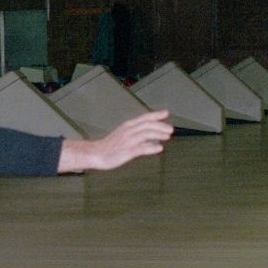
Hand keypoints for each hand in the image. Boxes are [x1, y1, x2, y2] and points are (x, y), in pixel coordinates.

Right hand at [58, 109, 173, 172]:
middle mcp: (128, 131)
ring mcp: (127, 141)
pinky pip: (141, 149)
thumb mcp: (124, 137)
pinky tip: (159, 148)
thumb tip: (154, 141)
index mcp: (128, 126)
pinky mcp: (126, 152)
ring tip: (168, 136)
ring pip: (145, 134)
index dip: (156, 115)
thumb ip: (139, 137)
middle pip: (147, 125)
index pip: (144, 118)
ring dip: (158, 134)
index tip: (166, 113)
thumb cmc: (110, 146)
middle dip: (160, 126)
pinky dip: (151, 148)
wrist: (96, 154)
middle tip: (171, 129)